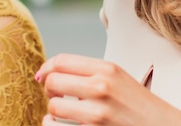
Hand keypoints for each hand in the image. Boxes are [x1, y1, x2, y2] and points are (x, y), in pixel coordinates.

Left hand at [35, 54, 180, 125]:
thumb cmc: (138, 105)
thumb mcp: (118, 78)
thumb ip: (90, 73)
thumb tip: (51, 72)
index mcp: (107, 69)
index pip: (61, 61)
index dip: (46, 69)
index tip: (42, 77)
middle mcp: (101, 87)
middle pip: (53, 82)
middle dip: (50, 90)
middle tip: (59, 96)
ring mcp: (98, 113)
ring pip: (53, 107)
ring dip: (54, 111)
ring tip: (66, 112)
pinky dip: (52, 125)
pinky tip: (62, 125)